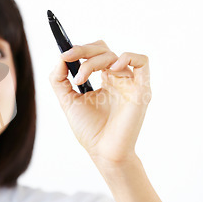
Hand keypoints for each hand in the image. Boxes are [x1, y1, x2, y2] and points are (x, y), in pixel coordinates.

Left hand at [49, 40, 151, 166]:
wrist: (103, 152)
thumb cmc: (90, 130)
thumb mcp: (67, 100)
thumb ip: (59, 80)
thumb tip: (60, 59)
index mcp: (105, 80)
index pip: (96, 53)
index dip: (80, 49)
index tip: (64, 55)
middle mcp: (118, 79)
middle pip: (104, 49)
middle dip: (83, 50)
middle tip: (68, 57)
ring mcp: (130, 83)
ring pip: (115, 55)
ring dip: (93, 61)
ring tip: (80, 79)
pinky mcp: (141, 90)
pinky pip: (142, 62)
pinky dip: (127, 57)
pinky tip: (111, 69)